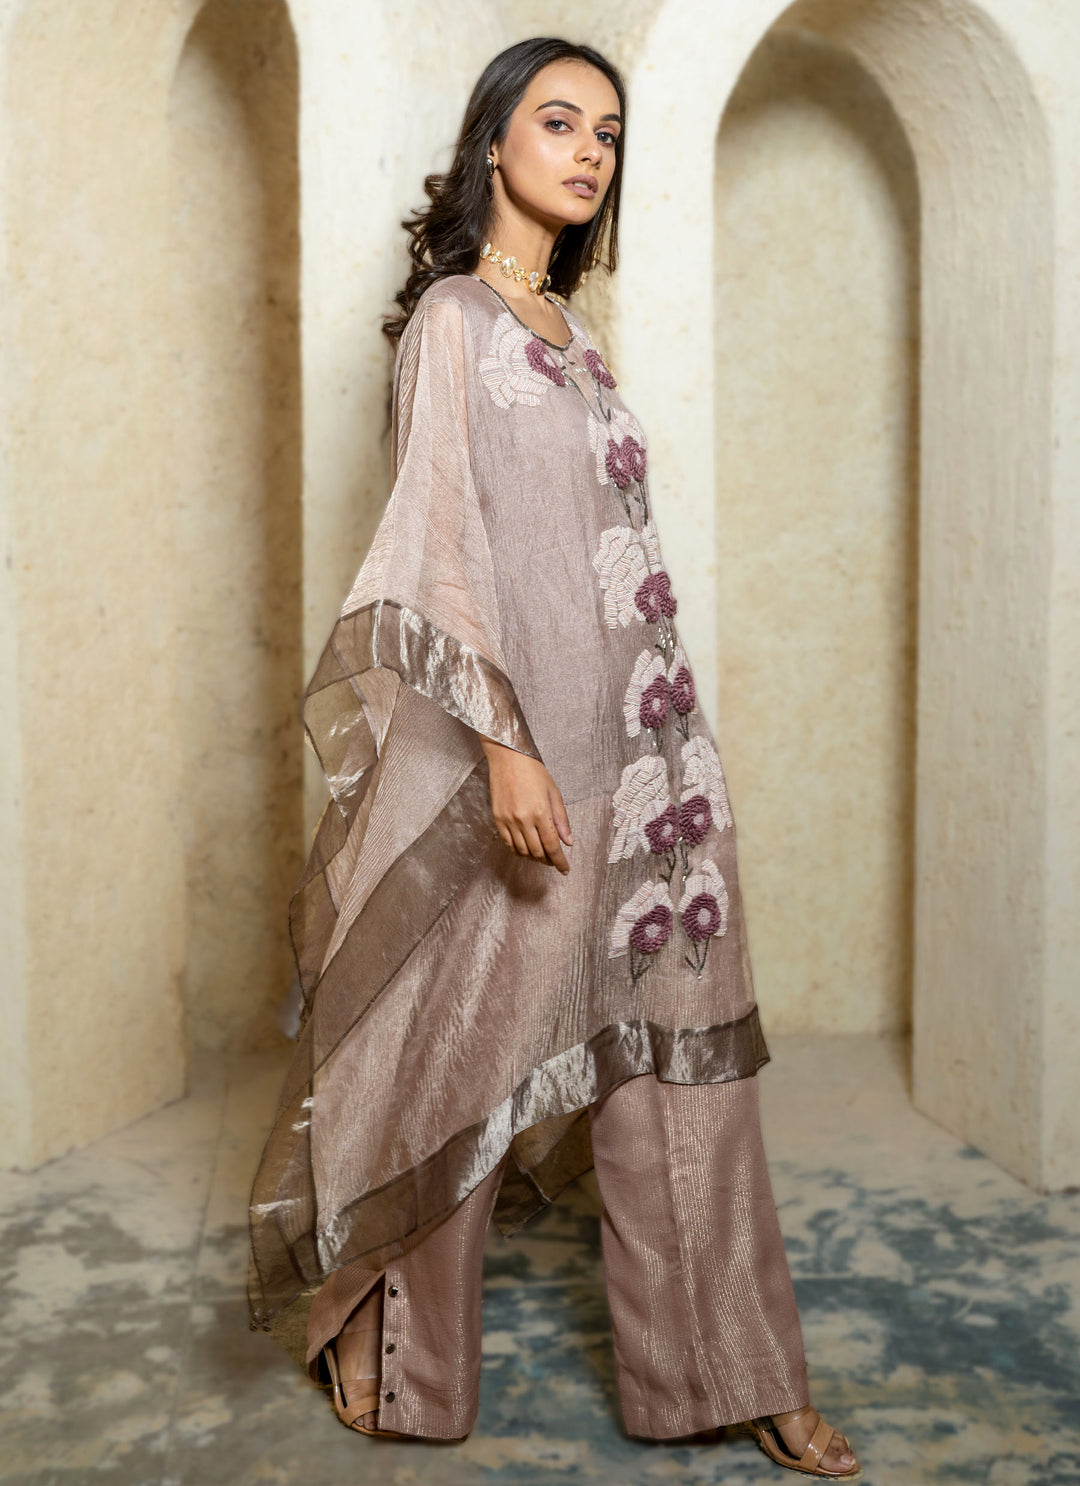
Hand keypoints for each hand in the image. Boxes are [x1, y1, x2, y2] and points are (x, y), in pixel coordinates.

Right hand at [480, 737, 573, 873]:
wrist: (508, 758)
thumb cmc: (533, 771)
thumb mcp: (554, 793)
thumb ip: (561, 819)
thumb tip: (567, 842)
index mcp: (540, 812)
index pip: (552, 846)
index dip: (560, 861)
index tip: (565, 869)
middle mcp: (523, 819)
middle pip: (537, 852)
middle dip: (548, 861)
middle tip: (555, 860)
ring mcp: (508, 820)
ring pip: (522, 851)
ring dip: (534, 857)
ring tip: (542, 855)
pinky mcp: (497, 819)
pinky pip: (508, 843)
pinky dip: (518, 851)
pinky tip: (526, 849)